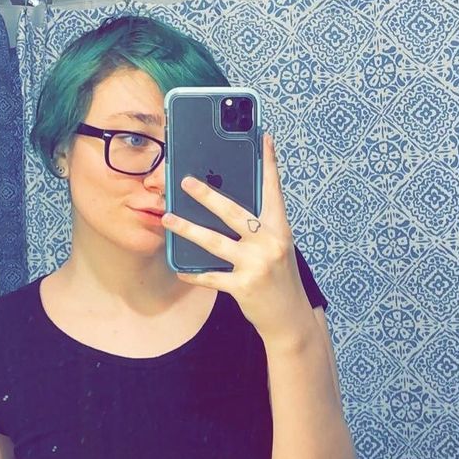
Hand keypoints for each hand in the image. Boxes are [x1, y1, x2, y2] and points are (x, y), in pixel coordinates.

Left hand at [161, 131, 307, 345]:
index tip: (264, 138)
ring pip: (215, 242)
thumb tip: (226, 206)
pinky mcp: (244, 287)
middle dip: (208, 195)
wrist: (290, 319)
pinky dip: (194, 273)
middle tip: (185, 181)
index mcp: (280, 229)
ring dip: (188, 229)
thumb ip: (258, 228)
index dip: (269, 164)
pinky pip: (211, 277)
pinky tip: (179, 268)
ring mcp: (257, 265)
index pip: (273, 191)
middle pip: (234, 213)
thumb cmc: (279, 278)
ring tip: (168, 218)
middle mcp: (270, 244)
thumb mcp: (276, 248)